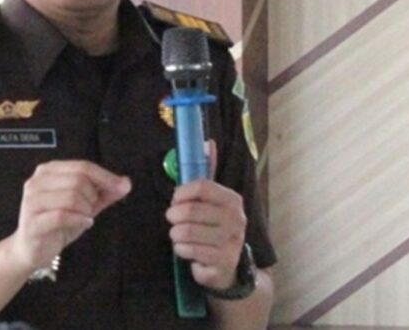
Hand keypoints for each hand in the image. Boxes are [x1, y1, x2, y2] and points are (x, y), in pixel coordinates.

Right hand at [9, 160, 130, 273]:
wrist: (31, 250)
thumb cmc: (57, 224)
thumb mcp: (84, 205)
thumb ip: (104, 193)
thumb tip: (125, 183)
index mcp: (49, 170)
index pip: (83, 166)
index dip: (105, 176)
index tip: (123, 186)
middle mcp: (37, 181)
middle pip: (78, 180)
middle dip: (92, 197)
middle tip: (91, 210)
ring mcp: (32, 201)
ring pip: (71, 197)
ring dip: (86, 210)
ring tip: (84, 217)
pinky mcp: (33, 221)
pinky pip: (63, 215)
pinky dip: (79, 220)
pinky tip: (84, 223)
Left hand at [165, 141, 246, 289]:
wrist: (230, 264)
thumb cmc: (214, 225)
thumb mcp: (212, 199)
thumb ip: (207, 172)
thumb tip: (207, 142)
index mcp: (232, 200)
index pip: (202, 186)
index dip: (182, 192)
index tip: (175, 198)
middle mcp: (236, 220)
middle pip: (190, 212)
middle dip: (173, 216)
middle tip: (172, 219)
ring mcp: (231, 244)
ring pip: (186, 234)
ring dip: (176, 235)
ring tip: (178, 234)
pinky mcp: (222, 265)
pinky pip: (190, 253)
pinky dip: (182, 251)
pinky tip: (187, 250)